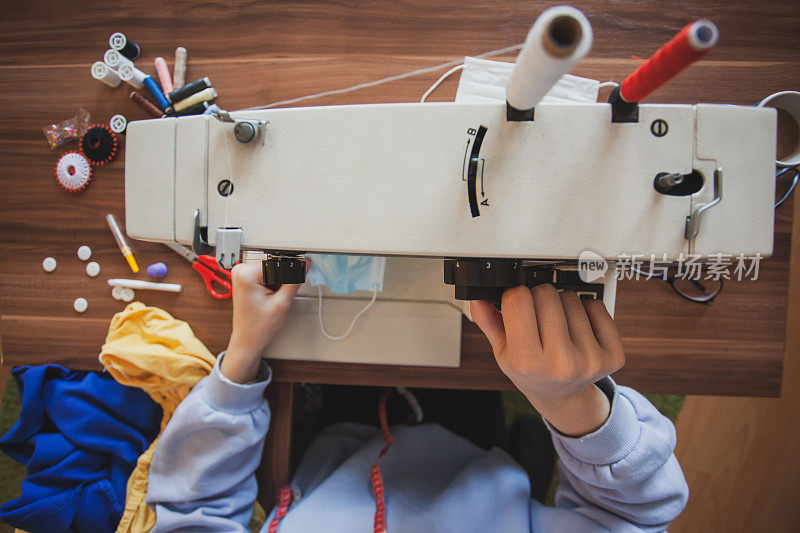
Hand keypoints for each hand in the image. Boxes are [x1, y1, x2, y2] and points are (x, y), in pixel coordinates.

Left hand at [222, 262, 300, 382]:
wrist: (247, 340)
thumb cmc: (258, 327)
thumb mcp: (282, 303)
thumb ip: (295, 279)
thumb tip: (304, 263)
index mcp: (246, 273)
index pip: (278, 261)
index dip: (293, 270)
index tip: (304, 269)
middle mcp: (241, 270)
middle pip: (275, 264)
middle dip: (284, 278)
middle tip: (282, 296)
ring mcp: (242, 274)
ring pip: (272, 269)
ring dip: (279, 282)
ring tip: (273, 299)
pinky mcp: (246, 279)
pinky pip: (267, 275)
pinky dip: (273, 284)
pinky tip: (270, 298)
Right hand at [471, 285, 624, 435]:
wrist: (563, 396)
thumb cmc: (531, 372)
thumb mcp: (502, 352)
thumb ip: (489, 323)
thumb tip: (478, 298)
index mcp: (527, 362)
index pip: (518, 298)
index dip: (514, 297)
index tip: (515, 305)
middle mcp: (560, 363)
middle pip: (546, 293)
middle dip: (538, 298)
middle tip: (537, 317)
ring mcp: (590, 360)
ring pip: (571, 297)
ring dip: (561, 304)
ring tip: (556, 326)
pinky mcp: (612, 355)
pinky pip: (596, 306)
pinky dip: (586, 310)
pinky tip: (577, 328)